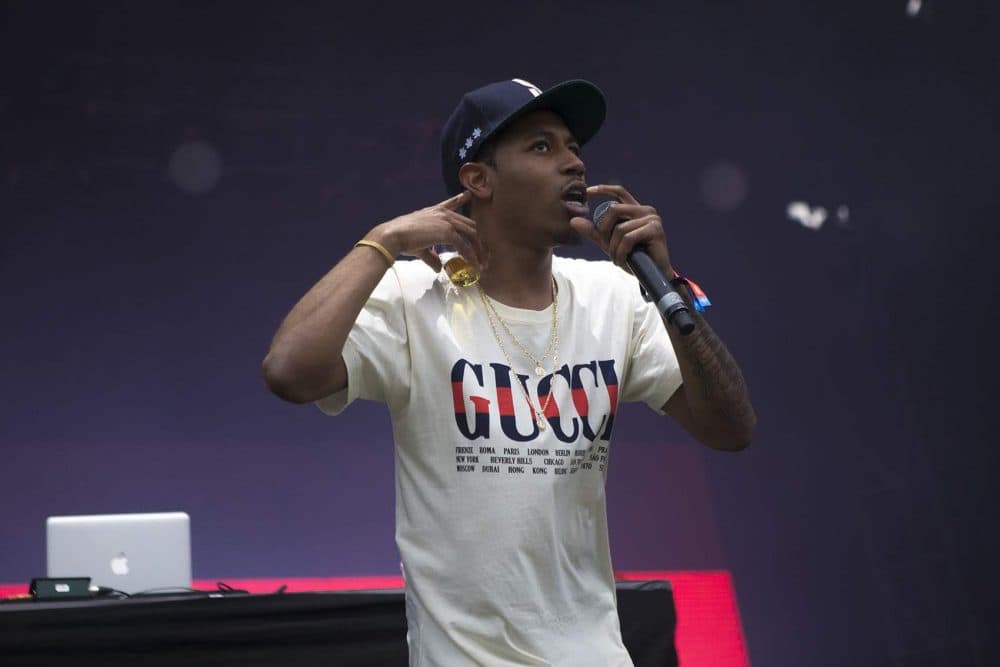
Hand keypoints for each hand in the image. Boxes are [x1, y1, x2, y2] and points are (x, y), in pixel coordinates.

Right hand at [367, 191, 486, 272]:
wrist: (393, 235)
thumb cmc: (402, 239)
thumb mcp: (420, 247)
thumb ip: (431, 256)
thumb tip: (437, 268)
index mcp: (435, 212)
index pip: (451, 203)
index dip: (460, 199)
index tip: (468, 194)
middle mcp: (443, 214)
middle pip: (469, 225)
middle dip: (479, 240)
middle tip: (485, 253)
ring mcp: (447, 221)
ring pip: (471, 235)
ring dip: (479, 251)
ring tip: (482, 264)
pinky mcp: (448, 232)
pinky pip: (465, 246)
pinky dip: (471, 257)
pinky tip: (474, 266)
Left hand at [569, 184, 673, 276]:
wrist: (651, 275)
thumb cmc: (633, 258)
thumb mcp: (609, 243)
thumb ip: (594, 231)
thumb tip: (573, 221)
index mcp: (635, 209)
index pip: (619, 192)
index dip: (603, 189)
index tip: (587, 191)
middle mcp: (645, 210)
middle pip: (614, 209)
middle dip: (604, 229)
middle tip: (606, 246)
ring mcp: (652, 219)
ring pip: (620, 228)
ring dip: (614, 247)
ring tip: (617, 258)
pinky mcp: (655, 229)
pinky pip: (628, 238)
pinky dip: (621, 252)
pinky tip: (622, 261)